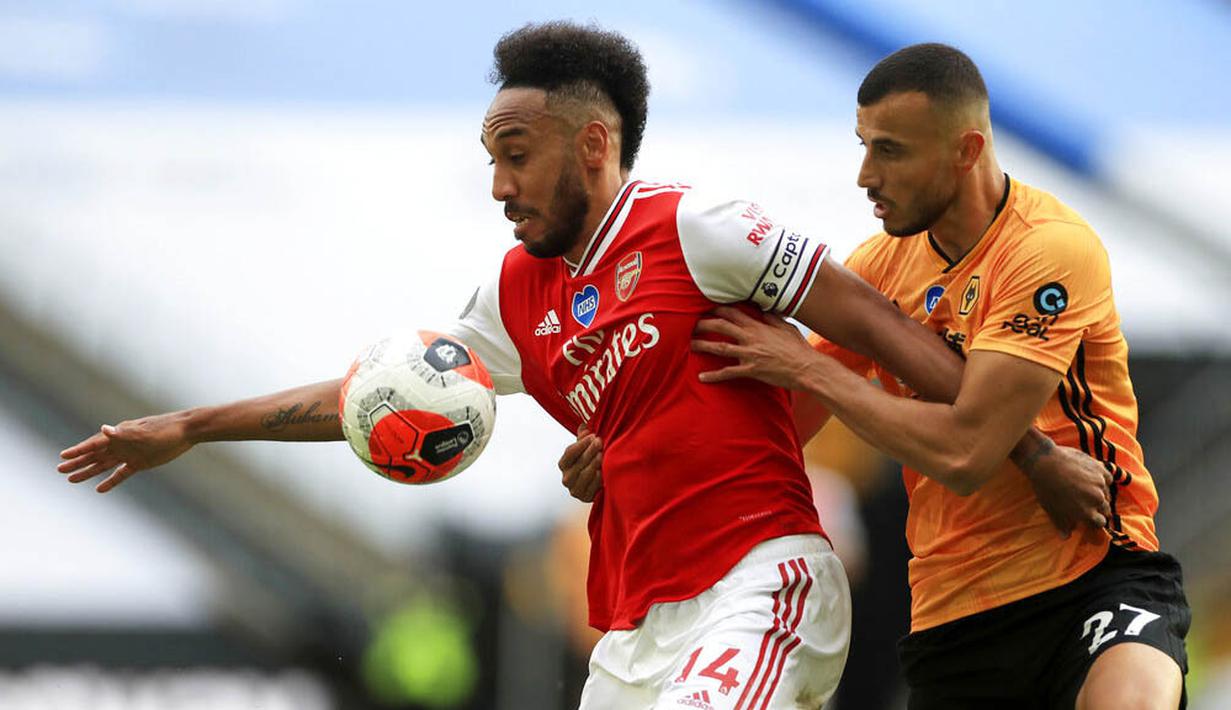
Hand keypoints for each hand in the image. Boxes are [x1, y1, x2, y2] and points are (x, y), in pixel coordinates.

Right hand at [57, 412, 194, 491]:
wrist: (187, 431)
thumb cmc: (165, 429)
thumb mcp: (143, 433)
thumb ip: (123, 433)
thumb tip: (104, 429)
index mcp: (120, 434)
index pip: (94, 443)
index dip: (78, 450)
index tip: (62, 456)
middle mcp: (122, 444)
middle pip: (95, 455)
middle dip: (77, 462)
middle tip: (59, 469)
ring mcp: (130, 453)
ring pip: (104, 464)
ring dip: (89, 471)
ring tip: (71, 479)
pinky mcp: (141, 463)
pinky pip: (121, 473)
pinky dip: (110, 481)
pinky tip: (99, 488)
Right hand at [557, 425, 602, 502]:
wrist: (597, 485)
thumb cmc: (590, 463)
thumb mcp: (586, 449)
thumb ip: (584, 438)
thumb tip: (584, 426)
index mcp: (564, 464)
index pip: (569, 452)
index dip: (581, 443)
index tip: (593, 435)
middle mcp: (566, 478)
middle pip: (578, 463)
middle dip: (590, 451)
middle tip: (600, 442)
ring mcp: (574, 490)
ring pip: (584, 475)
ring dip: (594, 464)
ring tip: (603, 455)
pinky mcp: (584, 498)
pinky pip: (591, 488)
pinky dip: (597, 479)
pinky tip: (603, 471)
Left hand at [692, 307, 818, 388]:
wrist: (807, 368)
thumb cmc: (798, 347)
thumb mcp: (786, 326)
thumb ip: (771, 317)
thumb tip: (763, 309)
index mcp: (758, 326)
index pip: (733, 312)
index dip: (717, 309)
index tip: (706, 308)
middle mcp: (751, 338)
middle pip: (721, 326)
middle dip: (704, 324)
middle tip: (691, 324)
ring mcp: (750, 354)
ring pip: (720, 347)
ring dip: (703, 346)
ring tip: (690, 345)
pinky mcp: (751, 370)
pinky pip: (729, 373)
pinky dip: (714, 375)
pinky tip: (702, 377)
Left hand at [1021, 443, 1111, 537]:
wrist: (1044, 462)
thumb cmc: (1046, 489)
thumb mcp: (1052, 511)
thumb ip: (1062, 525)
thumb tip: (1066, 537)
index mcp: (1087, 513)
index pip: (1100, 523)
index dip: (1095, 521)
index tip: (1091, 518)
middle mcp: (1097, 500)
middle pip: (1106, 509)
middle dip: (1099, 508)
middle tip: (1088, 503)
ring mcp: (1100, 484)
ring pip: (1107, 494)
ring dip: (1101, 494)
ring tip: (1088, 490)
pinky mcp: (1100, 469)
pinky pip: (1108, 478)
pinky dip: (1103, 479)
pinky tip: (1092, 478)